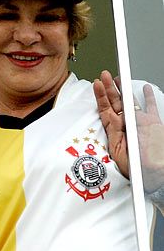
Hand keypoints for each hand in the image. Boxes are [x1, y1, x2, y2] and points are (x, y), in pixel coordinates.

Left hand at [94, 70, 163, 188]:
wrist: (153, 175)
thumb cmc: (135, 169)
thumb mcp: (121, 154)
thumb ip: (117, 138)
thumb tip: (115, 124)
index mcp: (116, 131)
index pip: (106, 109)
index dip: (100, 96)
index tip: (96, 84)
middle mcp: (127, 124)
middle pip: (115, 102)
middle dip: (109, 88)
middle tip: (103, 74)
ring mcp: (140, 123)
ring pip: (130, 102)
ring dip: (124, 90)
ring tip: (117, 78)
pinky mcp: (154, 124)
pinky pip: (150, 108)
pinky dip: (148, 97)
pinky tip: (144, 88)